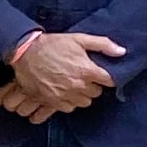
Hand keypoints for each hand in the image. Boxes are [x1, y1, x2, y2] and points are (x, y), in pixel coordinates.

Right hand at [6, 31, 123, 116]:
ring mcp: (65, 95)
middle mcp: (78, 85)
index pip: (110, 81)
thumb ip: (103, 45)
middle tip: (84, 76)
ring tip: (73, 84)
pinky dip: (69, 101)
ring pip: (84, 102)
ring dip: (82, 94)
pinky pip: (70, 107)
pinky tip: (64, 91)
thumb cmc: (52, 45)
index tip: (102, 74)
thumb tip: (122, 52)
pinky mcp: (53, 101)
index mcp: (87, 70)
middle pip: (97, 92)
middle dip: (93, 85)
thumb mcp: (78, 39)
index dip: (107, 77)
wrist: (24, 53)